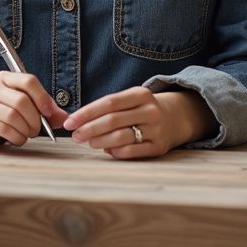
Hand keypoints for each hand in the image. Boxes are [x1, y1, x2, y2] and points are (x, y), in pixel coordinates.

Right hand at [0, 72, 68, 147]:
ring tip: (26, 135)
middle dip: (35, 120)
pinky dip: (16, 138)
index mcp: (4, 78)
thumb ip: (45, 111)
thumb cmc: (0, 113)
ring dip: (26, 131)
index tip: (49, 113)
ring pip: (13, 117)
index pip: (28, 81)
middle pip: (22, 101)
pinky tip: (16, 139)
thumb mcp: (22, 107)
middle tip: (37, 130)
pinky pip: (4, 129)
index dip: (43, 98)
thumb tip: (66, 118)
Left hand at [62, 87, 216, 158]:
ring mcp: (157, 130)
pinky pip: (132, 151)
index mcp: (140, 94)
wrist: (177, 118)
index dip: (86, 113)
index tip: (69, 121)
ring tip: (87, 142)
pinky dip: (115, 152)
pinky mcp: (159, 147)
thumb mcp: (129, 99)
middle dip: (89, 129)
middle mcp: (150, 111)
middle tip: (74, 135)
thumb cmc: (141, 108)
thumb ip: (107, 107)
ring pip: (121, 137)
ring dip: (99, 141)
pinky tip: (106, 149)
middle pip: (112, 120)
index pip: (108, 103)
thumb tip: (78, 121)